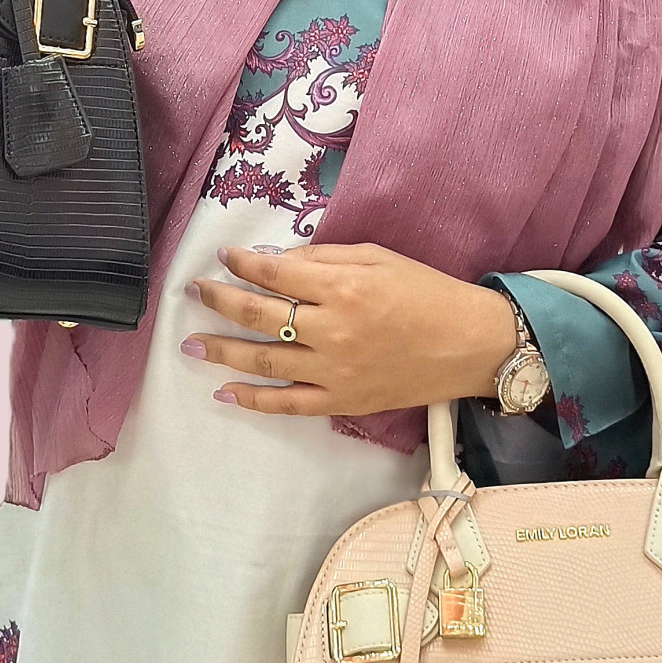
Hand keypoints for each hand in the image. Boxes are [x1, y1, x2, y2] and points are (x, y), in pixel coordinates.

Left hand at [180, 243, 520, 416]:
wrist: (470, 345)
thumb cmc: (427, 293)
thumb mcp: (377, 258)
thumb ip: (324, 258)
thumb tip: (275, 260)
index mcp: (342, 288)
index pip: (274, 273)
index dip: (241, 264)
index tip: (222, 258)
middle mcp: (332, 330)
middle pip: (258, 315)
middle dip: (219, 302)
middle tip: (194, 293)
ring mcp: (333, 371)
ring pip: (263, 361)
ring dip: (221, 351)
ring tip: (191, 343)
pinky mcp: (341, 401)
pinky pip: (287, 404)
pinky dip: (253, 400)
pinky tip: (224, 392)